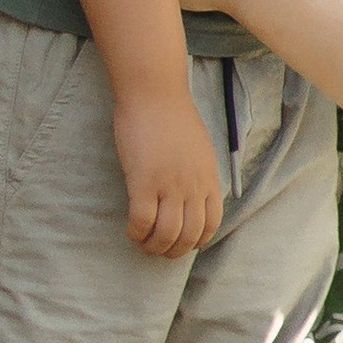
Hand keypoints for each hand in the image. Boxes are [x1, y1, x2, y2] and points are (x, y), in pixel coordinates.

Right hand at [112, 82, 222, 257]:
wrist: (154, 92)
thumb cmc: (172, 115)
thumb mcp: (199, 147)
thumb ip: (198, 173)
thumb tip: (191, 196)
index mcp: (208, 177)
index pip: (211, 224)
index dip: (196, 241)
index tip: (182, 242)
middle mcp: (193, 185)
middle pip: (189, 236)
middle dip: (173, 251)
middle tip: (157, 249)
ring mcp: (170, 184)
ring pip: (166, 234)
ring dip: (153, 246)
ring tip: (142, 243)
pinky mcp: (144, 181)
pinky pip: (142, 222)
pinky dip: (136, 233)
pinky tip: (130, 230)